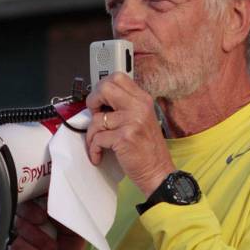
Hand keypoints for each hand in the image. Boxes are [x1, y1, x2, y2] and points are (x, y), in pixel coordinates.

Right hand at [7, 201, 86, 249]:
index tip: (43, 218)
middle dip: (41, 238)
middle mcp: (24, 230)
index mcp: (39, 219)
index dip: (32, 211)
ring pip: (20, 244)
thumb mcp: (77, 235)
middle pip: (20, 224)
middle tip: (54, 248)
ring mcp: (16, 246)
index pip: (26, 206)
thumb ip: (70, 218)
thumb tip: (65, 204)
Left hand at [86, 72, 173, 196]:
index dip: (102, 88)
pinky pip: (97, 138)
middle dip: (92, 102)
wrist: (158, 172)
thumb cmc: (148, 150)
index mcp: (143, 100)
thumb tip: (99, 102)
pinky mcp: (124, 138)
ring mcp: (132, 121)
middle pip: (104, 88)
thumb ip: (125, 107)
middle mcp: (139, 107)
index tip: (99, 102)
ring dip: (91, 135)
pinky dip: (94, 149)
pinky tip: (99, 155)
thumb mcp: (142, 120)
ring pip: (97, 119)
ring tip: (97, 144)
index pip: (117, 77)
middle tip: (94, 115)